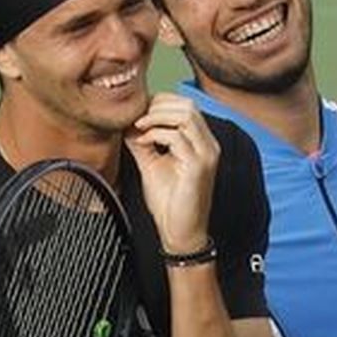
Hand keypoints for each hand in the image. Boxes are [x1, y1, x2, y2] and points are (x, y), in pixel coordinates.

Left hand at [126, 94, 218, 253]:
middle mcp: (208, 145)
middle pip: (187, 105)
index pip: (185, 105)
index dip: (159, 103)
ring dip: (156, 117)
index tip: (137, 113)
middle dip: (157, 106)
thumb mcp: (151, 164)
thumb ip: (143, 142)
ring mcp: (206, 154)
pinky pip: (177, 137)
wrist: (181, 233)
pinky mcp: (199, 167)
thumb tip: (127, 122)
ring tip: (138, 128)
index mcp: (201, 142)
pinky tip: (142, 143)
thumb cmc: (170, 202)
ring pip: (185, 115)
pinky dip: (155, 135)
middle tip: (136, 119)